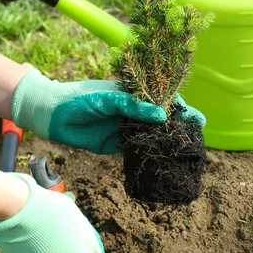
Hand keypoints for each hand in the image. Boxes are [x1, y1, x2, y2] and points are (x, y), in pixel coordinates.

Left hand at [12, 69, 205, 153]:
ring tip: (187, 147)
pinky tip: (165, 158)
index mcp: (134, 94)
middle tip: (198, 131)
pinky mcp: (119, 144)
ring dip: (168, 140)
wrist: (54, 116)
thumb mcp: (109, 99)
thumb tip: (162, 116)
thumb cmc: (81, 99)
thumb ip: (134, 107)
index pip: (163, 98)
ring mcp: (127, 127)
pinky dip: (151, 153)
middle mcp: (134, 111)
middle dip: (180, 124)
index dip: (179, 106)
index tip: (194, 115)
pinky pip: (139, 149)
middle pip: (162, 118)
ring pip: (152, 134)